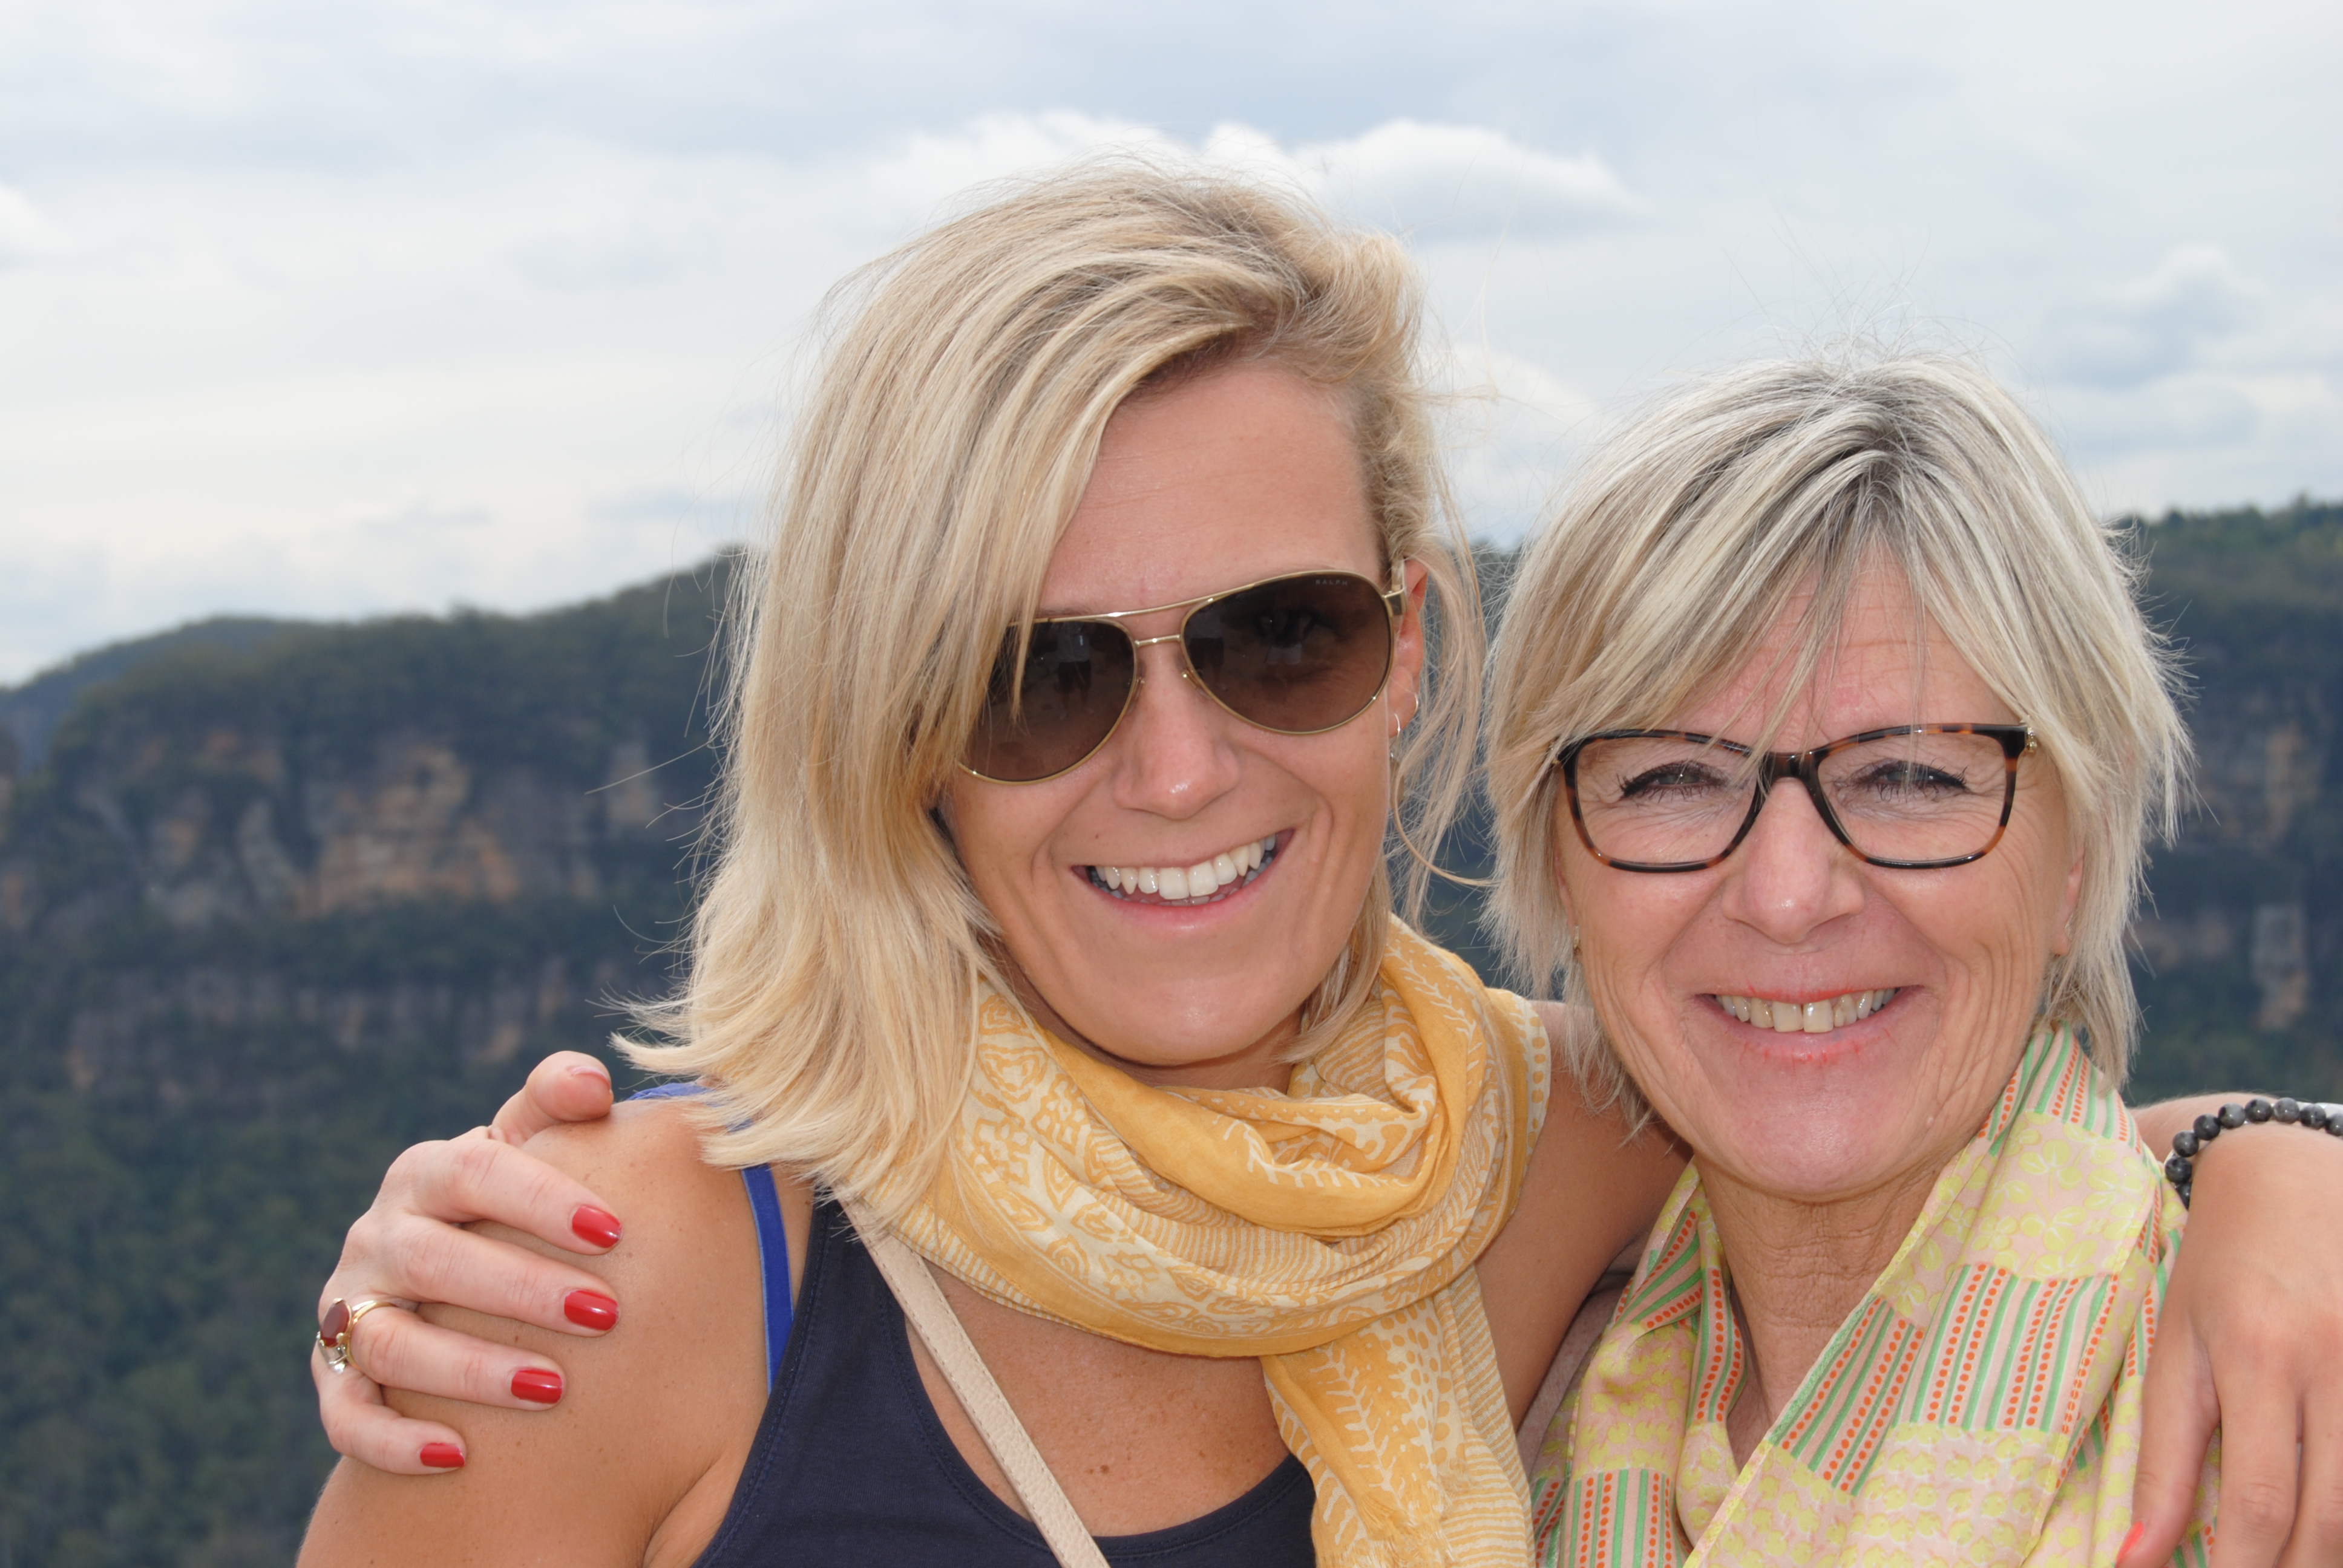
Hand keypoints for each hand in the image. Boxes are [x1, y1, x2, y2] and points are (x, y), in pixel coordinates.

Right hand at [312, 1051, 624, 1474]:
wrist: (447, 1272)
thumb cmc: (510, 1201)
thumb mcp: (528, 1143)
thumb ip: (557, 1102)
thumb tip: (591, 1081)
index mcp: (426, 1173)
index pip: (474, 1172)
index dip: (539, 1198)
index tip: (614, 1229)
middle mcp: (377, 1237)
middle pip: (435, 1260)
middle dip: (521, 1288)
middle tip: (606, 1315)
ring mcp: (348, 1308)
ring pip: (392, 1341)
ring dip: (470, 1368)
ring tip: (553, 1390)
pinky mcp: (334, 1377)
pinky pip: (346, 1414)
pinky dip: (392, 1439)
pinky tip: (456, 1457)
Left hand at [2122, 1108, 2342, 1567]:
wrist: (2291, 1178)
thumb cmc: (2219, 1269)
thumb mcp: (2175, 1348)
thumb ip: (2161, 1456)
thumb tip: (2133, 1560)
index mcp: (2259, 1357)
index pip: (2261, 1502)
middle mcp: (2335, 1366)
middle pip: (2329, 1520)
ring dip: (2331, 1549)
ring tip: (2289, 1559)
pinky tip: (2329, 1525)